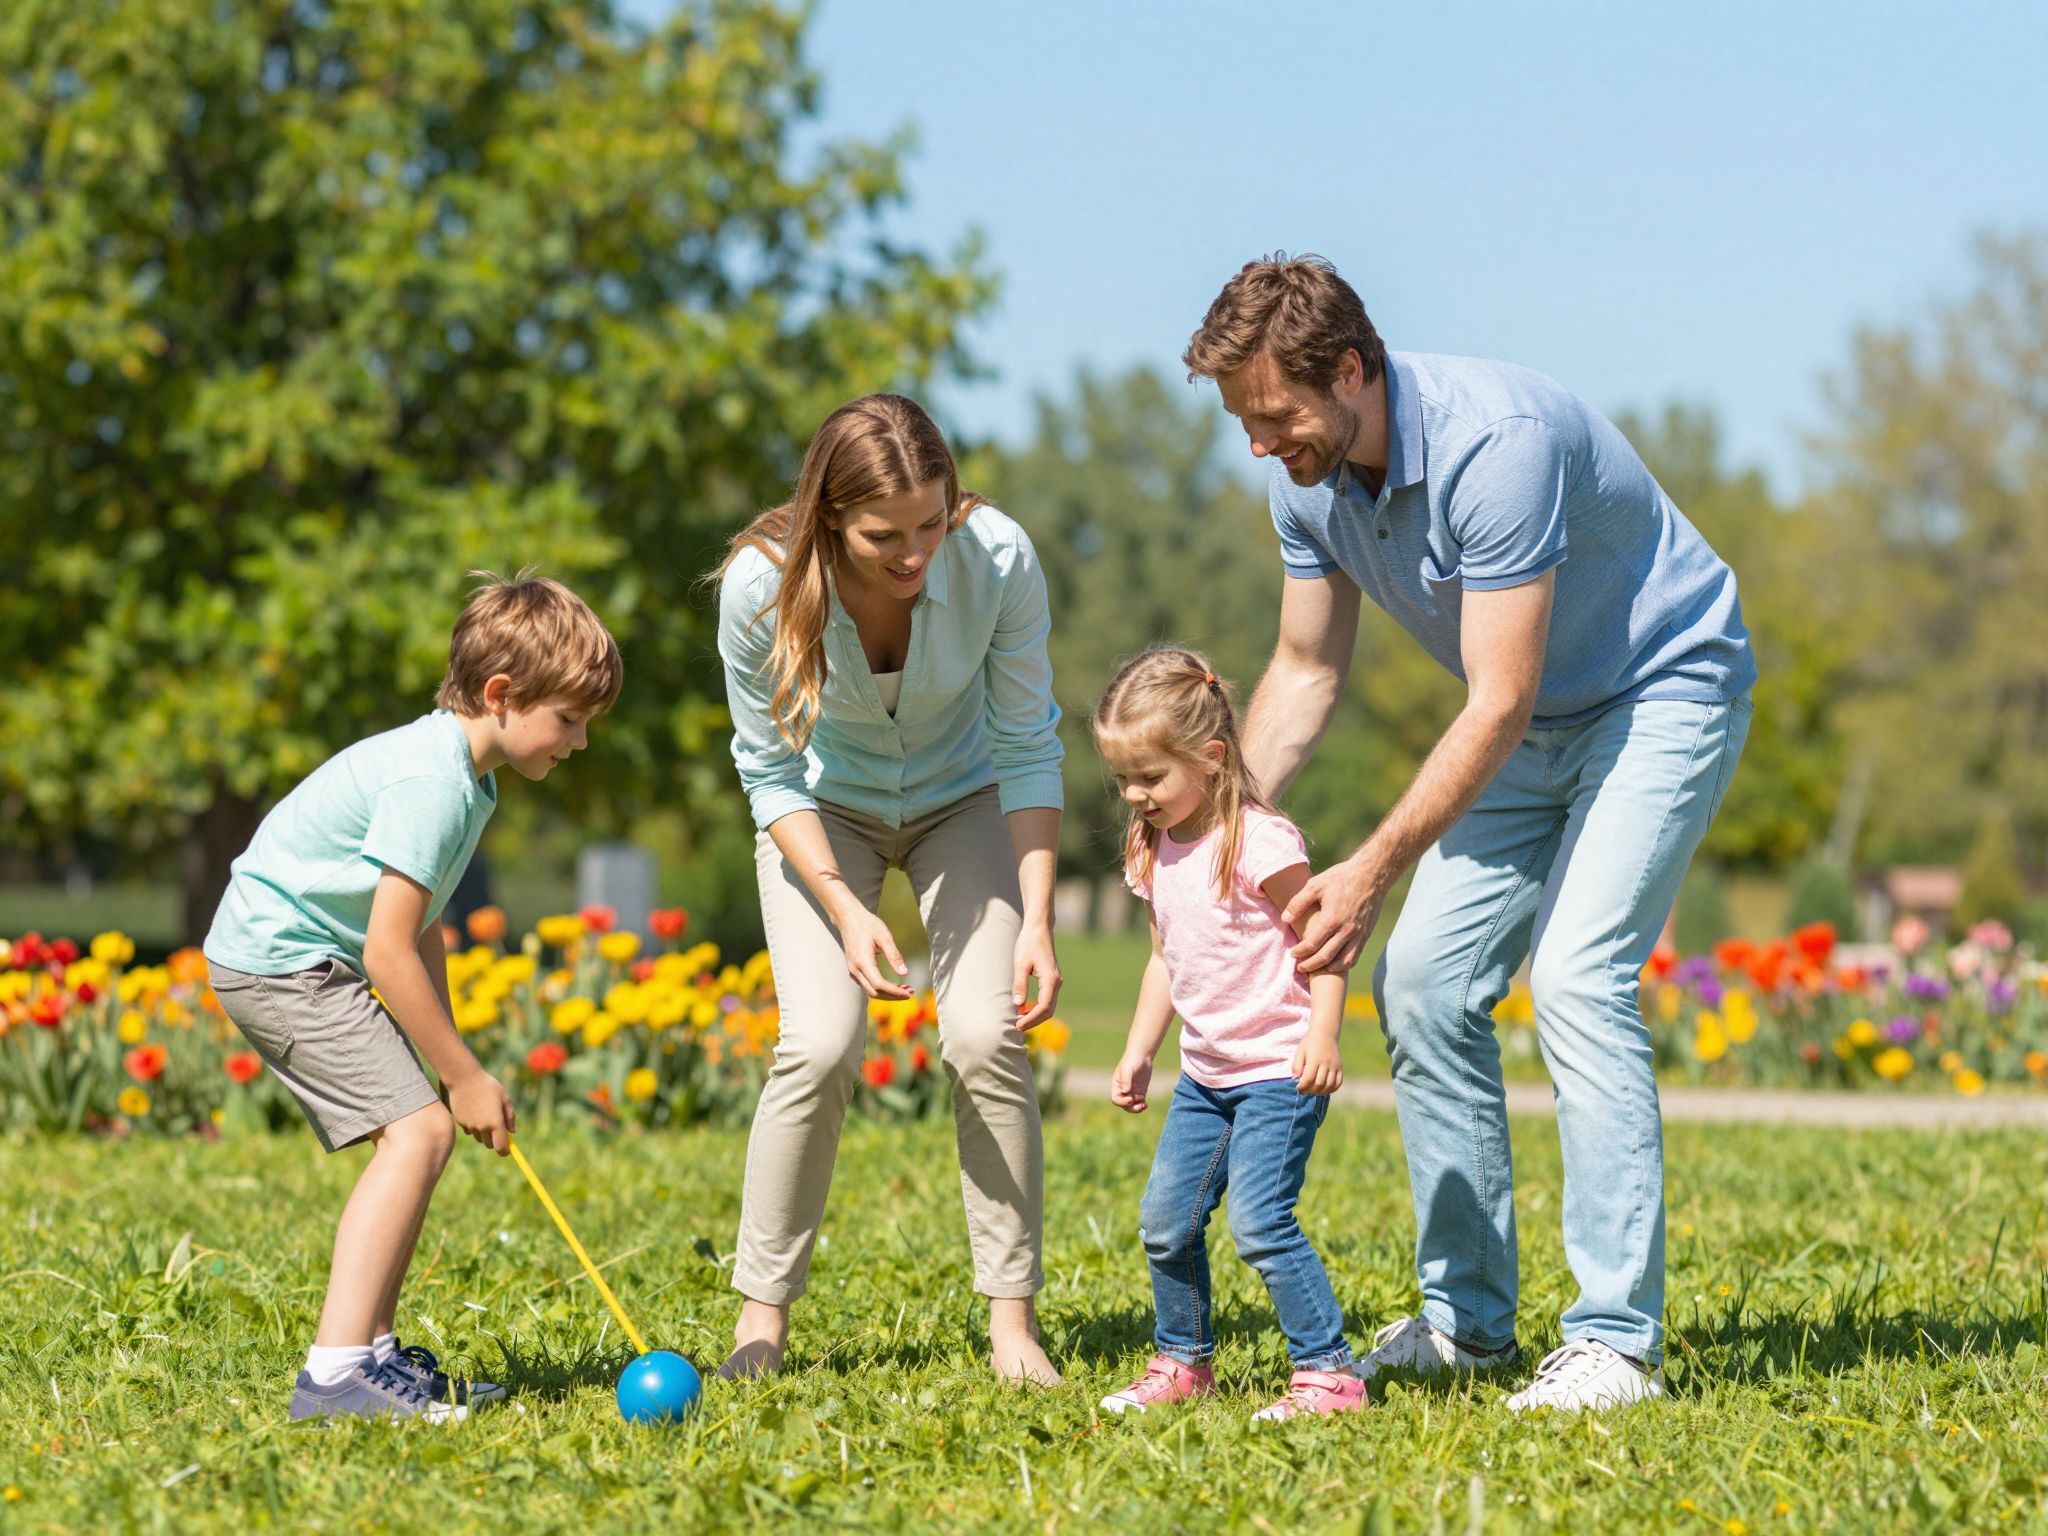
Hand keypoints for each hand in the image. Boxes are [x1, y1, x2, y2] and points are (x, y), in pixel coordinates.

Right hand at [447, 1069, 515, 1154]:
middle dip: (495, 1140)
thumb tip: (513, 1132)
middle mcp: (482, 1127)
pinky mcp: (460, 1123)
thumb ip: (510, 1117)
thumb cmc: (488, 1086)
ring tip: (485, 1113)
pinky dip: (474, 1126)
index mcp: (495, 1123)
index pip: (500, 1147)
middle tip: (498, 1127)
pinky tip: (474, 1111)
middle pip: (490, 1144)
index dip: (505, 1151)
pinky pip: (470, 1130)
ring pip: (479, 1138)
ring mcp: (470, 1126)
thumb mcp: (504, 1098)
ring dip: (484, 1132)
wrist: (463, 1079)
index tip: (507, 1150)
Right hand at [836, 903, 912, 999]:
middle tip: (911, 992)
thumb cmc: (867, 924)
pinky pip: (868, 985)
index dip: (894, 992)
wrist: (848, 918)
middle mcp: (855, 969)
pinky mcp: (855, 969)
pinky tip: (894, 985)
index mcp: (863, 961)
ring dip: (888, 994)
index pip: (879, 984)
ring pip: (870, 991)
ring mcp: (853, 970)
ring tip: (905, 990)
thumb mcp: (884, 936)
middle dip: (893, 996)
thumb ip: (894, 955)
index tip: (909, 993)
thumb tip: (904, 973)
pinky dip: (881, 988)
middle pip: (874, 992)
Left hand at [1012, 920, 1061, 1029]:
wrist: (1039, 929)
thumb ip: (1020, 984)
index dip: (1031, 1019)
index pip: (1044, 1007)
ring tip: (1019, 1019)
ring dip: (1035, 1015)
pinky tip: (1023, 1009)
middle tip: (1017, 1026)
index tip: (1018, 1025)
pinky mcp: (1051, 980)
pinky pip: (1047, 999)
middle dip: (1034, 1021)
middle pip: (1048, 1010)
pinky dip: (1037, 1008)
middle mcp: (1056, 982)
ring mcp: (1055, 982)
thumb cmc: (1028, 943)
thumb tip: (1018, 1005)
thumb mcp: (1020, 964)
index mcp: (1051, 979)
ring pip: (1049, 1006)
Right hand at [1109, 1050, 1153, 1113]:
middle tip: (1138, 1107)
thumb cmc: (1132, 1060)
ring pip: (1132, 1105)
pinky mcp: (1140, 1092)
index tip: (1131, 1099)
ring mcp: (1132, 1092)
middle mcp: (1123, 1090)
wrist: (1142, 1056)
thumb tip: (1126, 1092)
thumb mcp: (1128, 1069)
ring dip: (1137, 1108)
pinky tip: (1146, 1105)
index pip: (1116, 1099)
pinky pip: (1140, 1102)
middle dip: (1130, 1107)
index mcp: (1117, 1085)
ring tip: (1143, 1106)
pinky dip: (1142, 1105)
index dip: (1122, 1102)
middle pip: (1124, 1104)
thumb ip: (1126, 1080)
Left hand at [1282, 854, 1385, 973]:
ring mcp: (1359, 934)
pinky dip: (1344, 964)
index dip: (1300, 952)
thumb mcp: (1315, 885)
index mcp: (1332, 919)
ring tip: (1317, 969)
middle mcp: (1346, 930)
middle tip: (1300, 967)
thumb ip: (1298, 903)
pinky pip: (1355, 956)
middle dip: (1311, 965)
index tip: (1293, 954)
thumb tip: (1285, 919)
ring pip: (1343, 961)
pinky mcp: (1366, 934)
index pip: (1312, 944)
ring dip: (1328, 968)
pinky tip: (1335, 963)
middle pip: (1326, 957)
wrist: (1372, 874)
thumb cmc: (1341, 877)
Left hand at [1292, 1034, 1343, 1095]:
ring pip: (1329, 1085)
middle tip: (1305, 1091)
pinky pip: (1338, 1083)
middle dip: (1310, 1091)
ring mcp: (1335, 1066)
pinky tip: (1324, 1090)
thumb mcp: (1300, 1051)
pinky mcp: (1340, 1068)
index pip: (1309, 1079)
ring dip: (1321, 1092)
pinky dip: (1332, 1089)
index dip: (1303, 1087)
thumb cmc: (1310, 1043)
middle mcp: (1326, 1063)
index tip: (1298, 1088)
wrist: (1325, 1033)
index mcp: (1315, 1059)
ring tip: (1313, 1091)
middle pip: (1319, 1084)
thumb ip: (1296, 1065)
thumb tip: (1296, 1078)